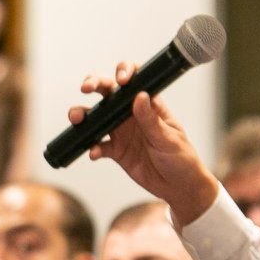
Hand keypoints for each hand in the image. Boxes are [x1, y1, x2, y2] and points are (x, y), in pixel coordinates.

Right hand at [72, 62, 217, 222]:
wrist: (178, 186)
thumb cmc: (181, 158)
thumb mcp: (168, 138)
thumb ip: (151, 120)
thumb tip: (139, 96)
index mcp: (149, 105)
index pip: (135, 80)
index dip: (124, 72)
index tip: (121, 79)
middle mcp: (132, 114)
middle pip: (108, 92)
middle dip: (94, 84)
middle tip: (86, 87)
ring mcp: (122, 131)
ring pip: (96, 117)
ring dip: (83, 115)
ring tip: (77, 119)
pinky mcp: (115, 151)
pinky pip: (98, 145)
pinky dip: (93, 148)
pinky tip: (94, 153)